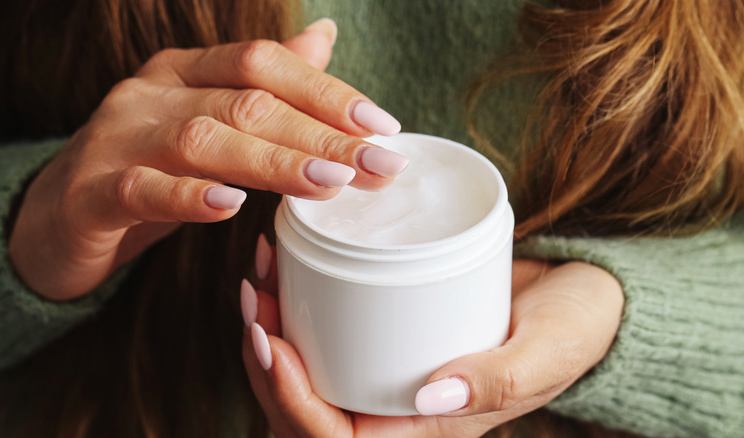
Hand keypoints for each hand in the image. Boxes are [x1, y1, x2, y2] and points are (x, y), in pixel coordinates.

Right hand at [9, 19, 407, 299]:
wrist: (55, 216)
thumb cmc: (146, 167)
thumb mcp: (206, 118)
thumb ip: (264, 84)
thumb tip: (323, 35)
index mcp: (184, 72)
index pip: (262, 63)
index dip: (326, 91)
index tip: (381, 127)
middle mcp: (151, 95)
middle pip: (246, 102)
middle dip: (319, 134)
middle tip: (377, 164)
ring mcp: (117, 139)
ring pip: (202, 140)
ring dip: (272, 162)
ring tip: (330, 183)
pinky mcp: (91, 193)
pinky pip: (141, 188)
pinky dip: (189, 196)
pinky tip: (230, 206)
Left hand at [242, 244, 623, 437]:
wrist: (578, 295)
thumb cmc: (571, 328)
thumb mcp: (546, 353)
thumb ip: (498, 382)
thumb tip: (431, 398)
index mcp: (429, 433)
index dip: (292, 402)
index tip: (273, 341)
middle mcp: (398, 411)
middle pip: (302, 412)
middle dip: (264, 360)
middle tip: (255, 296)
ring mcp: (388, 377)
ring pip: (305, 375)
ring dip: (269, 332)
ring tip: (260, 276)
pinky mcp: (387, 340)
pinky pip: (326, 339)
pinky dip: (295, 309)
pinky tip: (285, 264)